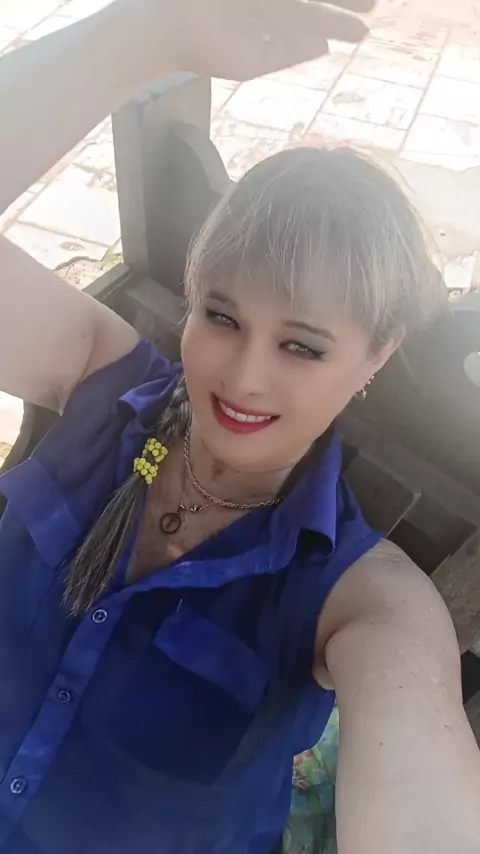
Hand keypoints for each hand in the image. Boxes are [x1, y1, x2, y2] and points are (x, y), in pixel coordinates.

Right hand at [136, 0, 374, 81]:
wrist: (162, 31)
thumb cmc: (205, 47)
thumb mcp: (253, 58)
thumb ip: (288, 51)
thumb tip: (325, 43)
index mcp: (275, 8)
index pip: (313, 7)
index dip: (339, 10)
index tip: (369, 15)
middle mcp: (266, 1)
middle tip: (378, 1)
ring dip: (337, 1)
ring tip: (371, 4)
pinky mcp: (254, 1)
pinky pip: (288, 6)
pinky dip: (319, 14)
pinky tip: (339, 25)